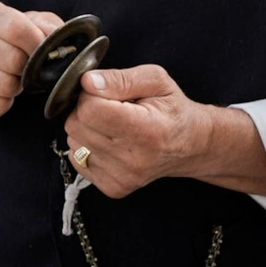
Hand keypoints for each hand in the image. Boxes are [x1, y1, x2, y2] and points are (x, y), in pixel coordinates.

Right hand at [0, 0, 62, 120]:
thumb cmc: (2, 40)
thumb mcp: (24, 22)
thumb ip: (45, 25)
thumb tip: (60, 40)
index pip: (17, 29)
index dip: (37, 44)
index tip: (43, 50)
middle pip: (14, 60)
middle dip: (28, 67)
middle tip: (26, 65)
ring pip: (7, 85)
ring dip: (17, 85)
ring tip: (11, 76)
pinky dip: (5, 102)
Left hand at [64, 64, 211, 198]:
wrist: (191, 146)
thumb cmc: (173, 110)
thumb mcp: (155, 80)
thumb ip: (119, 78)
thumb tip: (87, 82)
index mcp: (146, 130)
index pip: (90, 110)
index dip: (91, 95)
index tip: (107, 94)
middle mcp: (134, 159)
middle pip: (76, 125)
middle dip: (86, 110)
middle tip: (111, 108)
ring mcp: (123, 177)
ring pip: (73, 142)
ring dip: (86, 129)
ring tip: (112, 126)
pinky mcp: (113, 188)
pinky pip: (77, 160)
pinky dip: (87, 147)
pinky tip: (109, 142)